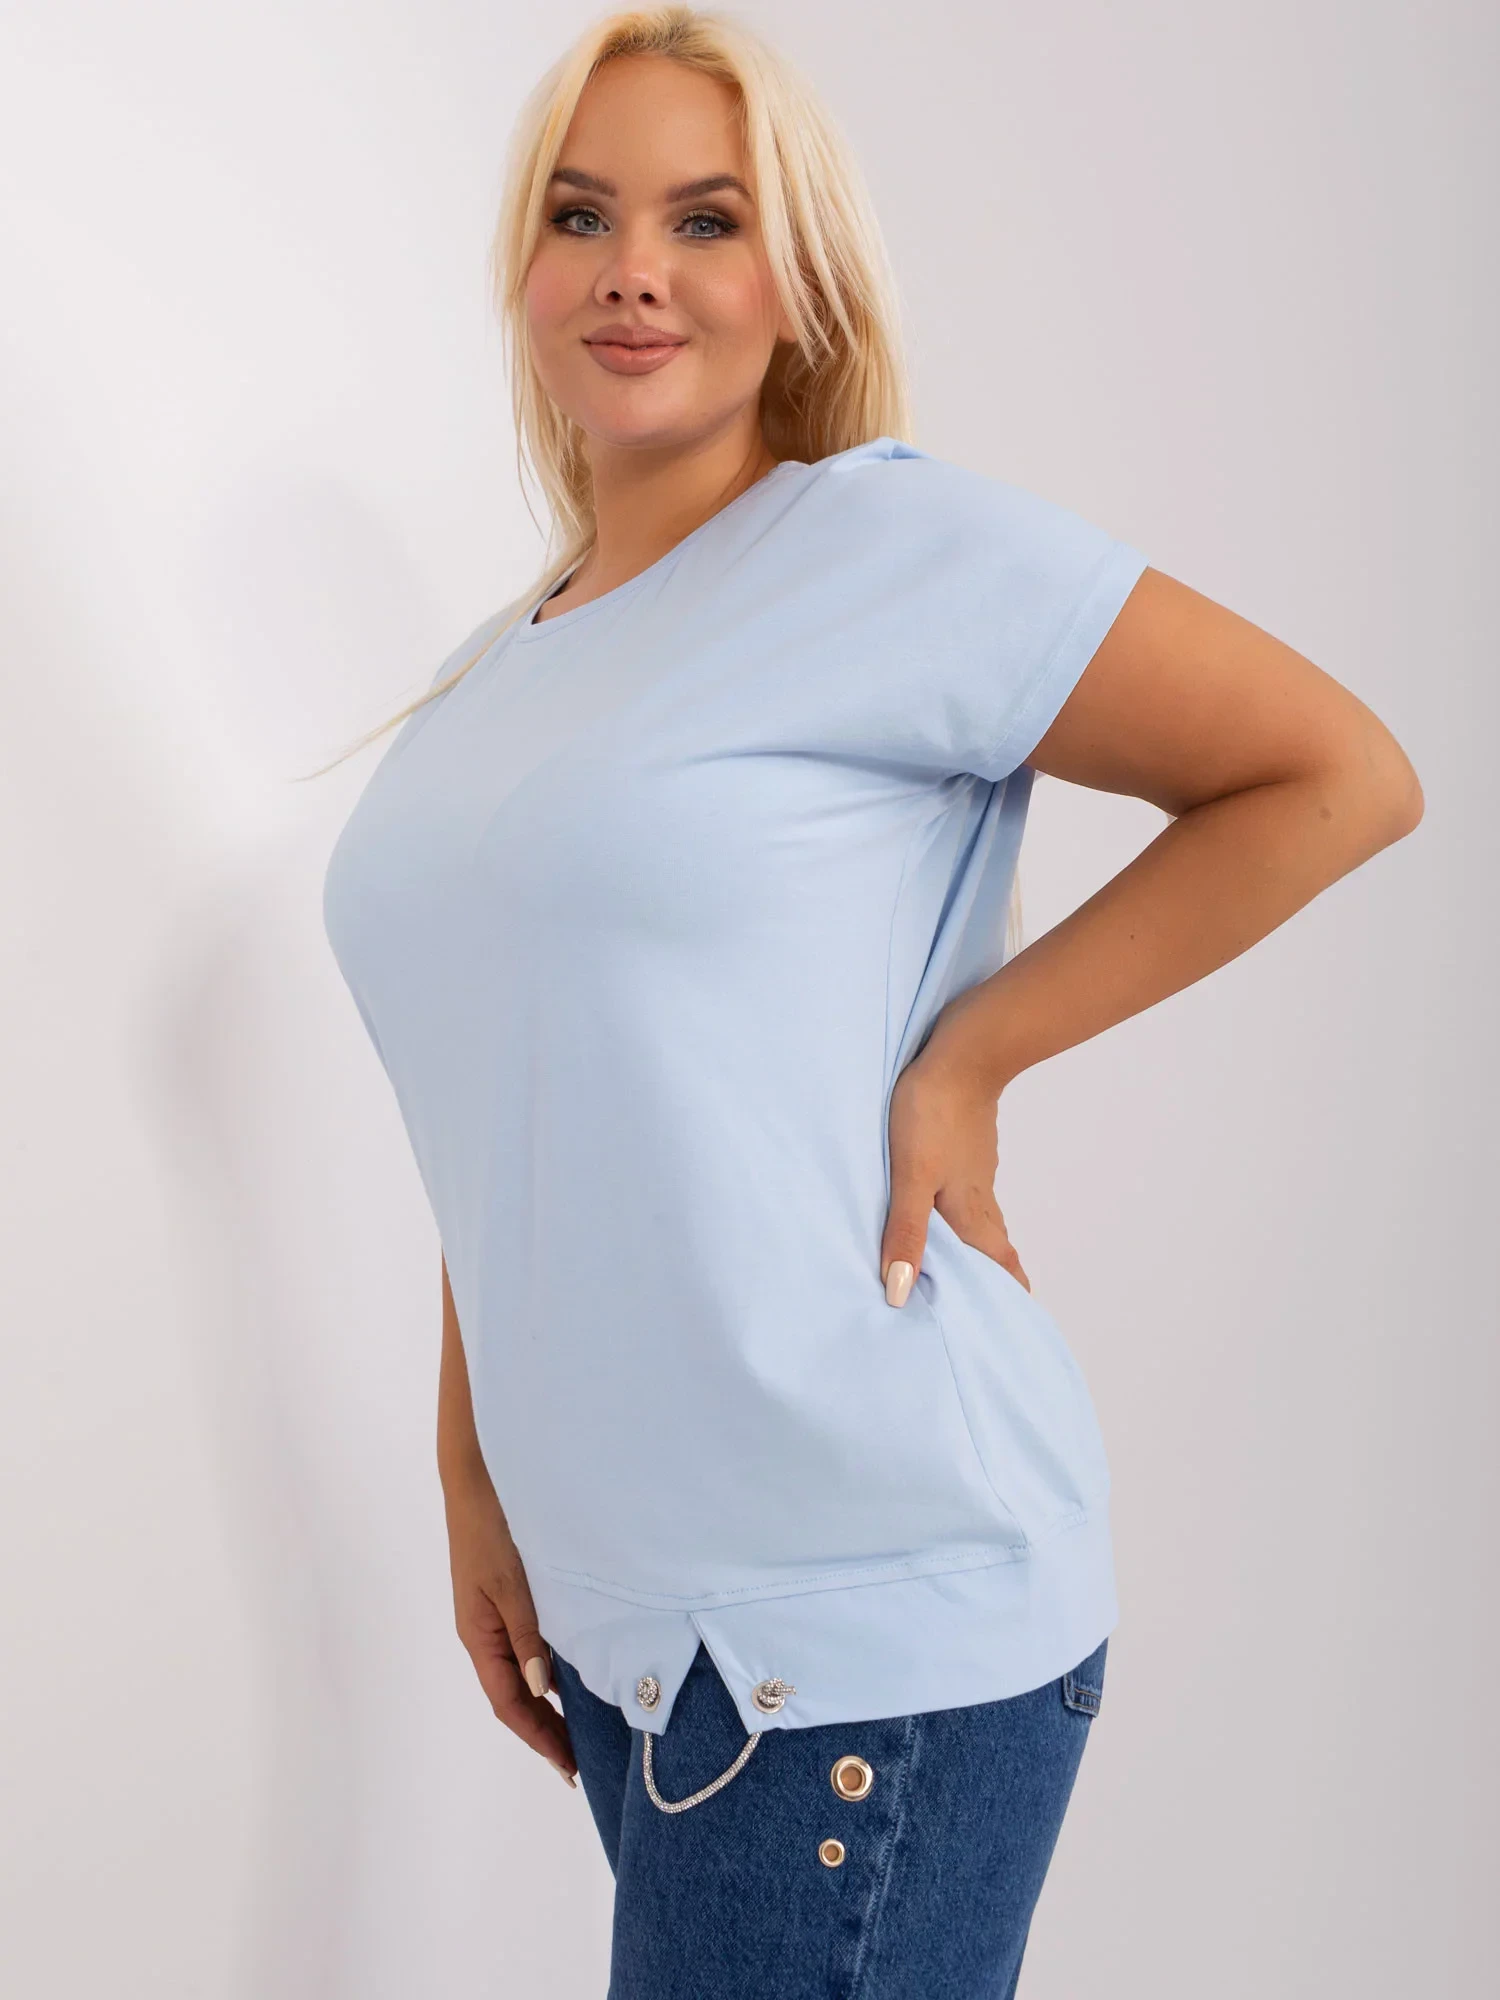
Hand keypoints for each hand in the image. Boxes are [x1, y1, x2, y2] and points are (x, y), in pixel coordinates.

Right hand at [443, 1475, 578, 1785]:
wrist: (478, 1476)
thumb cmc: (491, 1528)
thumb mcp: (511, 1584)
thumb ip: (527, 1635)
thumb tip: (542, 1691)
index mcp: (479, 1636)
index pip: (510, 1703)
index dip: (539, 1737)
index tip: (568, 1768)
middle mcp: (486, 1632)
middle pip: (515, 1695)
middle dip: (544, 1730)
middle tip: (579, 1763)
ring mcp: (496, 1615)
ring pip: (523, 1672)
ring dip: (549, 1703)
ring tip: (582, 1732)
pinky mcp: (509, 1596)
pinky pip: (529, 1646)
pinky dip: (551, 1669)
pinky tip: (574, 1675)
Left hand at [881, 1048, 1030, 1305]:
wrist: (965, 1052)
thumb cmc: (934, 1113)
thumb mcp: (910, 1177)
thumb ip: (905, 1233)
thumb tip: (900, 1295)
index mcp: (970, 1212)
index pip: (999, 1266)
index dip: (1008, 1295)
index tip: (1015, 1323)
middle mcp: (979, 1196)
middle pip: (995, 1247)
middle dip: (996, 1277)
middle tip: (994, 1305)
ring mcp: (975, 1169)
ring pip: (983, 1218)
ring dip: (980, 1245)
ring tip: (969, 1266)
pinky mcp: (967, 1145)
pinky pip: (970, 1189)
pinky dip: (965, 1212)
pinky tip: (949, 1205)